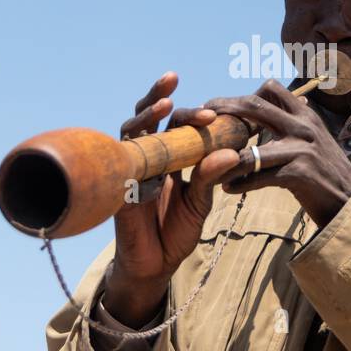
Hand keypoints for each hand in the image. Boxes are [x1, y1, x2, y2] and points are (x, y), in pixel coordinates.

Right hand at [106, 72, 240, 325]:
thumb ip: (211, 177)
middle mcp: (146, 158)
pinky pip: (123, 174)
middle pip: (146, 118)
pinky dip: (138, 165)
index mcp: (168, 156)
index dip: (190, 112)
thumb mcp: (200, 202)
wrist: (155, 265)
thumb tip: (232, 152)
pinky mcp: (117, 194)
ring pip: (128, 134)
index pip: (174, 122)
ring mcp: (129, 173)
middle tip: (175, 85)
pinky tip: (154, 167)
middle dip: (158, 97)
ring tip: (163, 104)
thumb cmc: (176, 230)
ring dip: (144, 118)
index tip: (214, 110)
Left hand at [203, 79, 350, 227]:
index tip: (218, 106)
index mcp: (305, 115)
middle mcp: (304, 126)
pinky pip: (260, 176)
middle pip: (255, 107)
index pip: (270, 89)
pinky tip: (227, 187)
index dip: (241, 95)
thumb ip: (293, 125)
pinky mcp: (300, 174)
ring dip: (225, 157)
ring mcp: (302, 149)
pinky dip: (241, 183)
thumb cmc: (326, 174)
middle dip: (224, 110)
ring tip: (206, 163)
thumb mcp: (313, 140)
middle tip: (201, 121)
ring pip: (251, 148)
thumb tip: (275, 111)